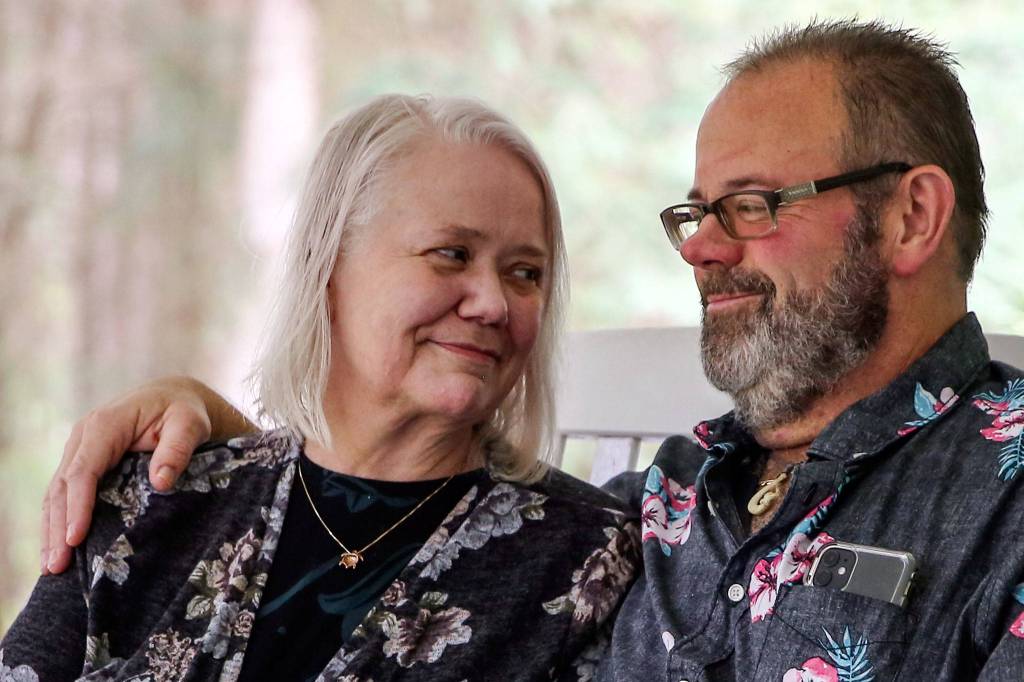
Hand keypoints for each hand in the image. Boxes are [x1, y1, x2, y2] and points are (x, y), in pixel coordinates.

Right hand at [41, 377, 212, 574]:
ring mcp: (79, 449)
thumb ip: (177, 449)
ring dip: (51, 530)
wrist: (174, 397)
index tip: (75, 539)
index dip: (78, 506)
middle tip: (57, 566)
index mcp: (105, 424)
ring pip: (56, 493)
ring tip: (51, 567)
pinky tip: (57, 547)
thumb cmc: (184, 411)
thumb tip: (160, 482)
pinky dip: (57, 520)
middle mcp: (83, 437)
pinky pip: (64, 493)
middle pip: (62, 487)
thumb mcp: (190, 424)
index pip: (83, 471)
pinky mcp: (82, 461)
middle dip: (57, 528)